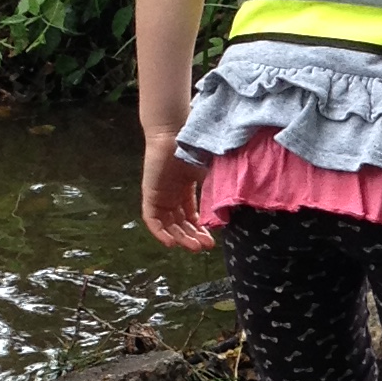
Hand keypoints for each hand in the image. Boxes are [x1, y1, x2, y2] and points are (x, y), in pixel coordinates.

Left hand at [141, 136, 212, 250]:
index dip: (200, 231)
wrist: (175, 133)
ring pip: (168, 225)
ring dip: (179, 238)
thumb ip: (218, 193)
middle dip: (191, 237)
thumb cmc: (195, 149)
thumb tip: (232, 214)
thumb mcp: (211, 175)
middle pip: (180, 224)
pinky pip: (152, 220)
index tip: (211, 242)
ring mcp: (160, 195)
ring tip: (192, 247)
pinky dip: (160, 233)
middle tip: (203, 247)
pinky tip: (172, 242)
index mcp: (186, 190)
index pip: (191, 217)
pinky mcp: (149, 194)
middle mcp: (172, 195)